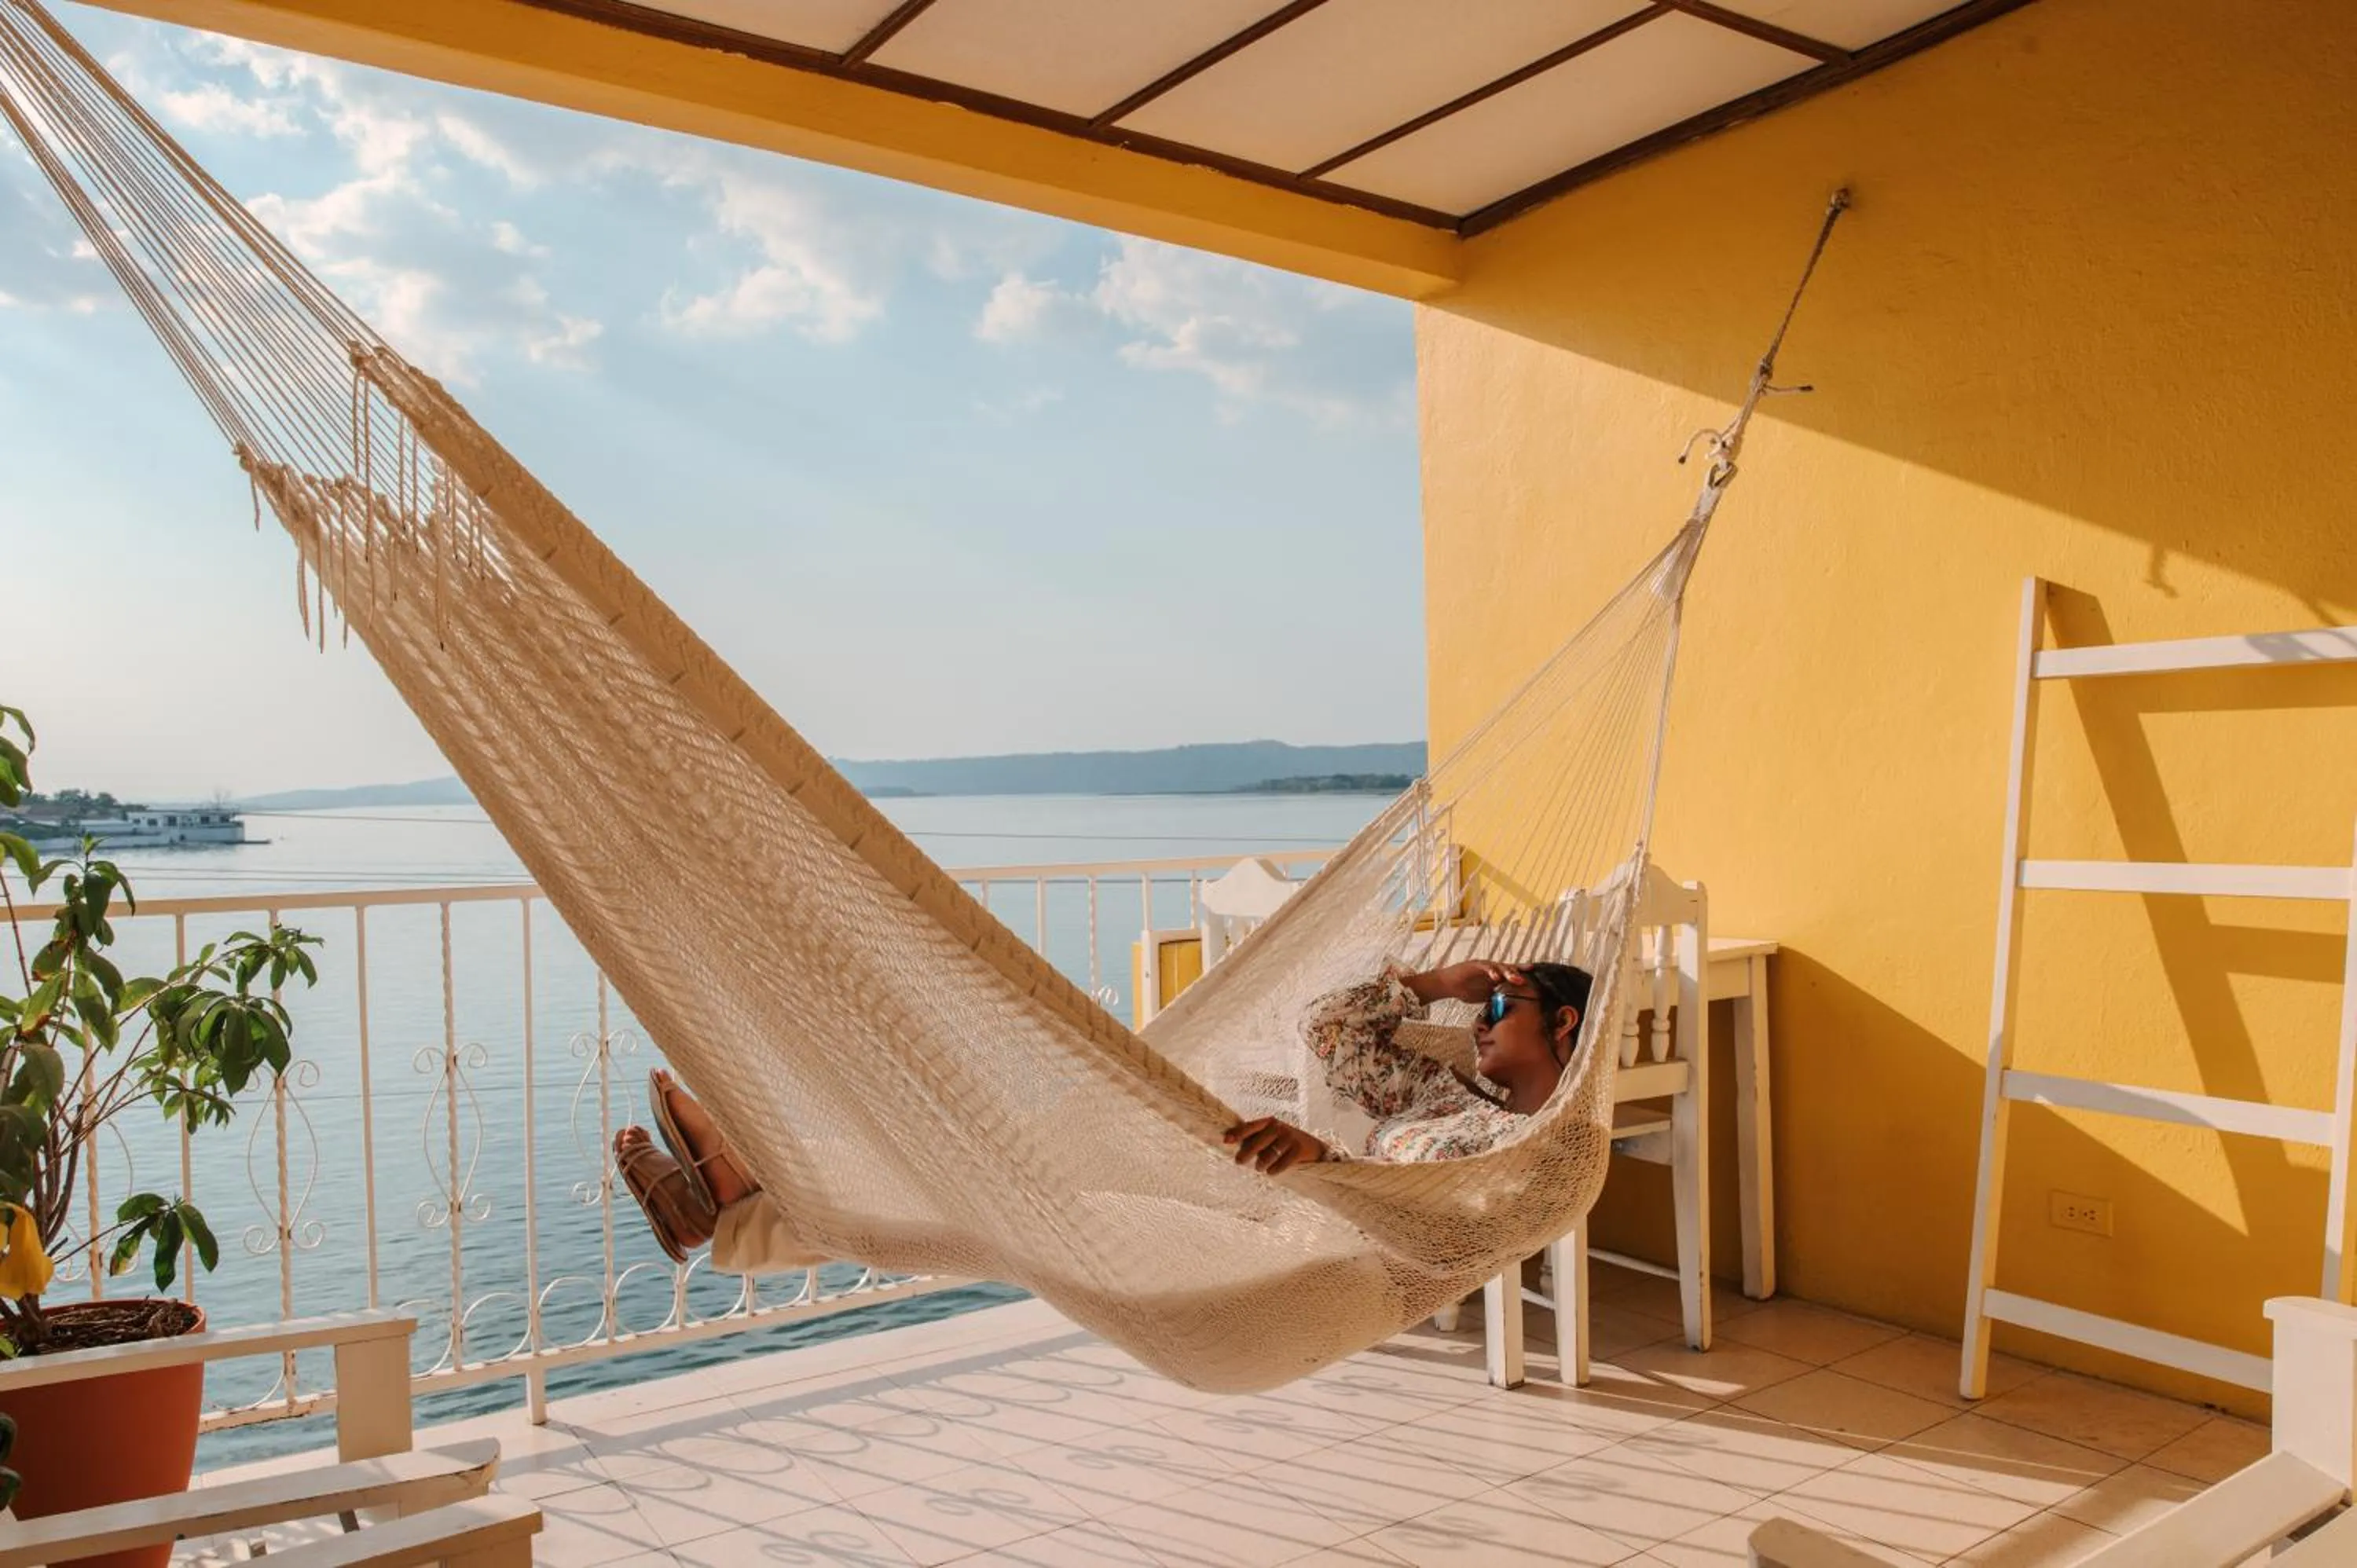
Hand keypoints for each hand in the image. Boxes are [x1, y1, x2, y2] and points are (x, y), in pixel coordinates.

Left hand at [1223, 1117, 1326, 1174]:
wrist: (1313, 1148)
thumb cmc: (1285, 1143)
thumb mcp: (1271, 1137)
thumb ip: (1255, 1139)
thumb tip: (1231, 1145)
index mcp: (1270, 1123)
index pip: (1251, 1126)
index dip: (1238, 1133)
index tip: (1226, 1141)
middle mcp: (1279, 1128)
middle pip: (1259, 1141)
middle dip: (1247, 1152)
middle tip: (1239, 1161)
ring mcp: (1289, 1138)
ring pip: (1269, 1154)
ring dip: (1261, 1163)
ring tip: (1259, 1167)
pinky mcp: (1298, 1150)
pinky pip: (1282, 1163)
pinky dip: (1274, 1169)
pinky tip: (1271, 1172)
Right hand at [1403, 961, 1520, 1006]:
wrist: (1447, 984)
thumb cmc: (1465, 989)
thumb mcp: (1484, 996)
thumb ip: (1495, 997)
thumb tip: (1508, 1007)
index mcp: (1495, 976)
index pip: (1512, 974)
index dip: (1523, 975)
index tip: (1536, 978)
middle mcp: (1492, 969)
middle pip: (1509, 968)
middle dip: (1520, 972)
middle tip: (1530, 977)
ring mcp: (1483, 966)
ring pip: (1499, 966)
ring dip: (1508, 972)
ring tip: (1516, 979)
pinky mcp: (1474, 965)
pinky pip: (1485, 967)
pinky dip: (1491, 972)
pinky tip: (1496, 978)